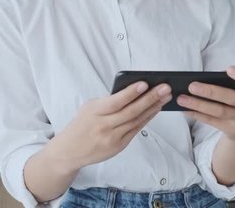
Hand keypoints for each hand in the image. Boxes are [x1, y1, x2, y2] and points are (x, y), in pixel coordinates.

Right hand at [49, 81, 171, 171]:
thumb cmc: (81, 124)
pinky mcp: (119, 146)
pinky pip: (136, 130)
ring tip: (165, 97)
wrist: (70, 151)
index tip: (145, 83)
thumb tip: (133, 92)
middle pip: (131, 111)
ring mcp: (112, 138)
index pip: (116, 101)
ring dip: (153, 108)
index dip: (131, 93)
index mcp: (95, 112)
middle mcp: (104, 126)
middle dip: (150, 99)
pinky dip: (147, 119)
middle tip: (165, 88)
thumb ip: (108, 101)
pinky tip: (155, 109)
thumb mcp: (89, 108)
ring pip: (137, 121)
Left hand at [176, 65, 234, 141]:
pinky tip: (185, 109)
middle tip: (192, 86)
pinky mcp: (231, 129)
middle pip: (232, 98)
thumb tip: (200, 80)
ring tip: (182, 98)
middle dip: (210, 91)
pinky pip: (211, 121)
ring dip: (198, 104)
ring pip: (219, 111)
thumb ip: (228, 82)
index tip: (229, 69)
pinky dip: (197, 114)